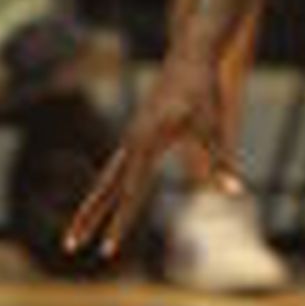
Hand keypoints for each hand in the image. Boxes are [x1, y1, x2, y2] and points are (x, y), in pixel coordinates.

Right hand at [63, 40, 229, 260]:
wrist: (190, 55)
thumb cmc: (204, 90)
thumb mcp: (214, 126)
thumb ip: (220, 162)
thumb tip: (236, 193)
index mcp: (147, 144)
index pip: (131, 193)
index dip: (121, 223)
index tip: (109, 251)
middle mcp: (132, 143)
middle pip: (105, 190)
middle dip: (87, 219)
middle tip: (69, 248)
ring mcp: (130, 139)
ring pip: (105, 180)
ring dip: (91, 207)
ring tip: (76, 233)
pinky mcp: (135, 135)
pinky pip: (113, 170)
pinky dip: (103, 190)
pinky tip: (101, 202)